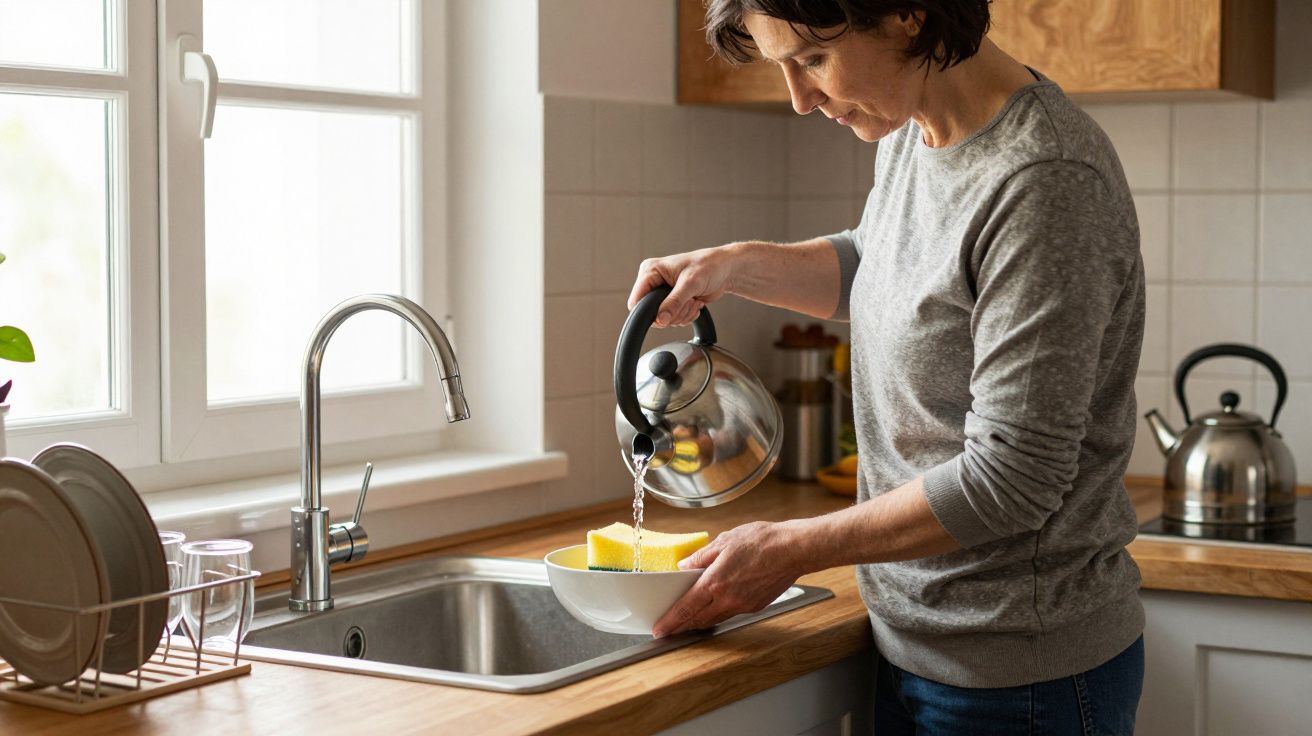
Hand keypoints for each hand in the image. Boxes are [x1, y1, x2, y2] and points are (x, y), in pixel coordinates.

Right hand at [627, 246, 736, 327]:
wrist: (725, 270)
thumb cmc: (709, 265)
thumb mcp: (690, 283)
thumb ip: (674, 302)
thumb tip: (661, 319)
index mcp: (651, 270)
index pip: (637, 299)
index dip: (649, 311)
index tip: (665, 313)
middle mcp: (655, 281)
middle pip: (651, 312)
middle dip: (672, 312)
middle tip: (687, 301)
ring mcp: (663, 293)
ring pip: (663, 318)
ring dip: (682, 314)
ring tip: (693, 299)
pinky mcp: (673, 301)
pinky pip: (673, 319)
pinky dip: (686, 315)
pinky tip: (694, 302)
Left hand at [651, 520, 808, 638]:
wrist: (793, 550)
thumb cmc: (762, 541)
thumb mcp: (724, 541)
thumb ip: (701, 557)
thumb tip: (684, 566)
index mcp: (715, 582)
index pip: (686, 608)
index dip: (670, 621)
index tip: (659, 629)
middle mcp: (727, 599)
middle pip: (698, 619)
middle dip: (681, 625)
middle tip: (669, 628)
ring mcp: (742, 606)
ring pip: (715, 618)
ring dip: (700, 620)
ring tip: (688, 619)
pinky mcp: (755, 606)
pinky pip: (731, 613)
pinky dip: (719, 612)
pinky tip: (716, 604)